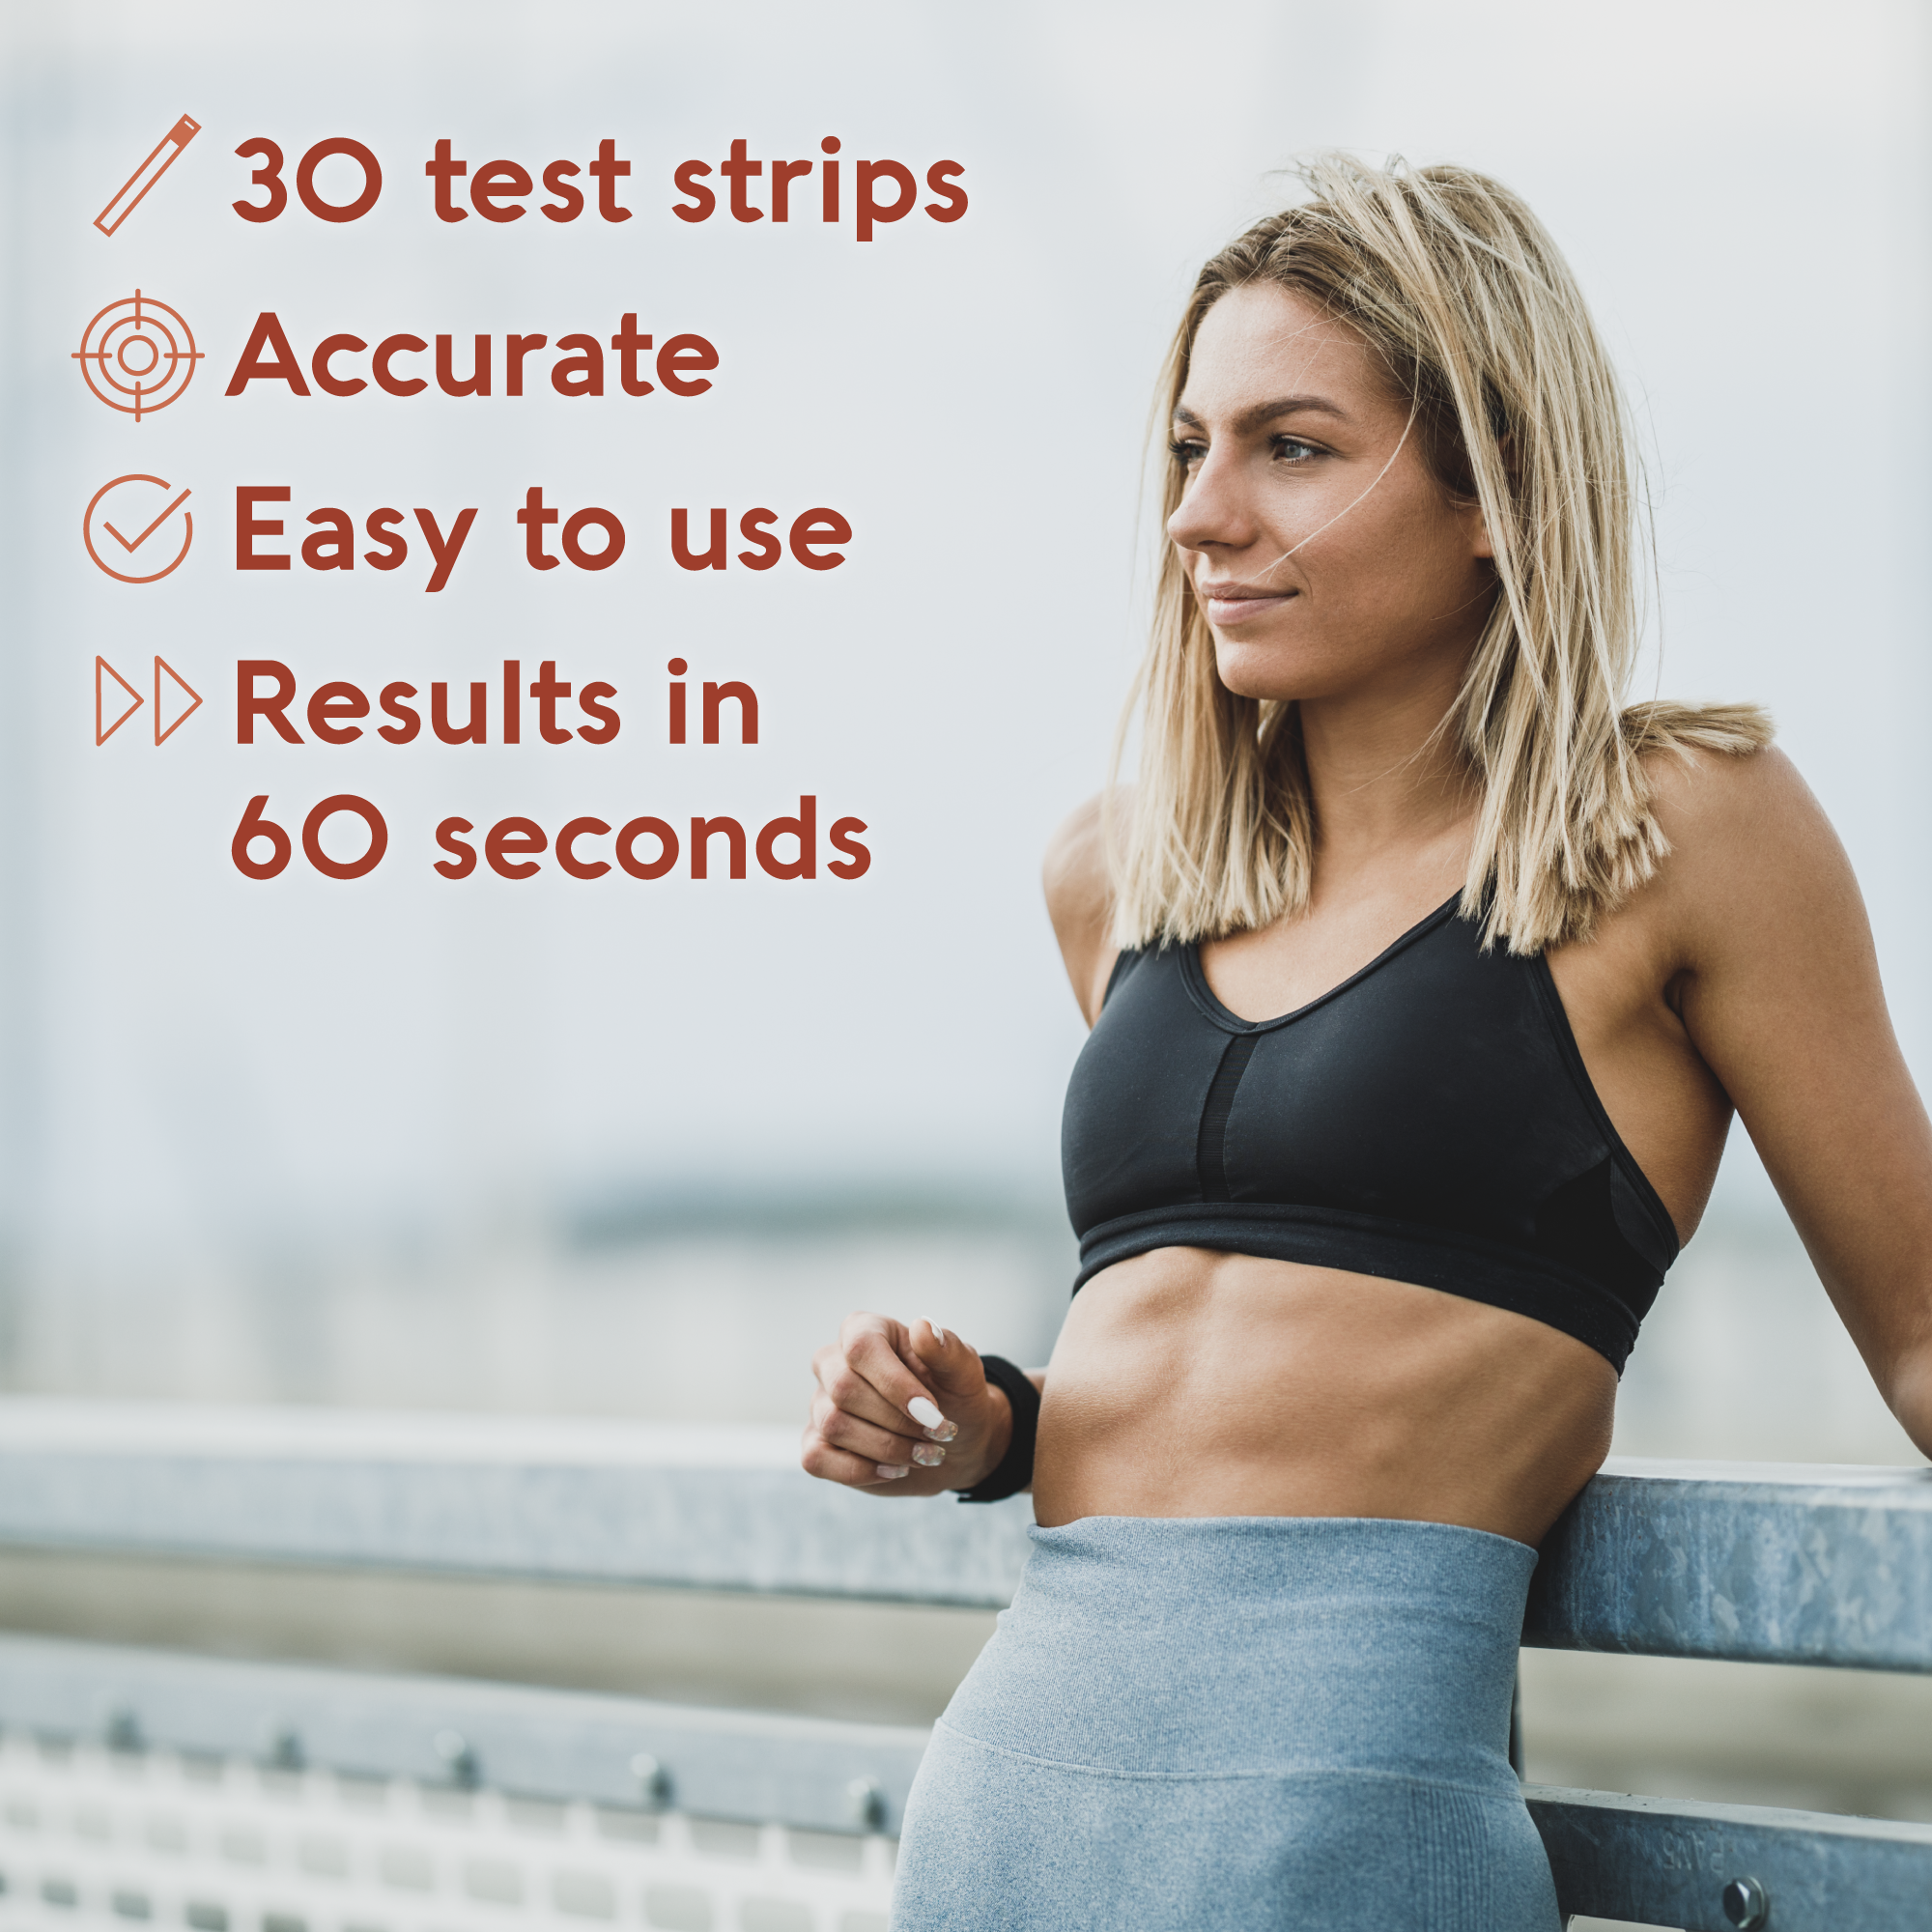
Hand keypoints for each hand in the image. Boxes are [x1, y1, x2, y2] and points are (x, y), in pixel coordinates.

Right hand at [801, 1312, 1013, 1495]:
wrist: (953, 1444)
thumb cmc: (954, 1398)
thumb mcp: (963, 1373)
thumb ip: (947, 1349)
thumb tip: (923, 1327)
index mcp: (864, 1329)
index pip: (861, 1348)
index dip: (895, 1384)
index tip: (932, 1413)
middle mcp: (833, 1362)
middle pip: (844, 1389)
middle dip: (897, 1421)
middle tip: (936, 1435)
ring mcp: (820, 1403)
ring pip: (834, 1425)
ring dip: (887, 1448)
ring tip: (924, 1453)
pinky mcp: (816, 1443)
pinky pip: (817, 1459)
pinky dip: (861, 1471)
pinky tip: (896, 1470)